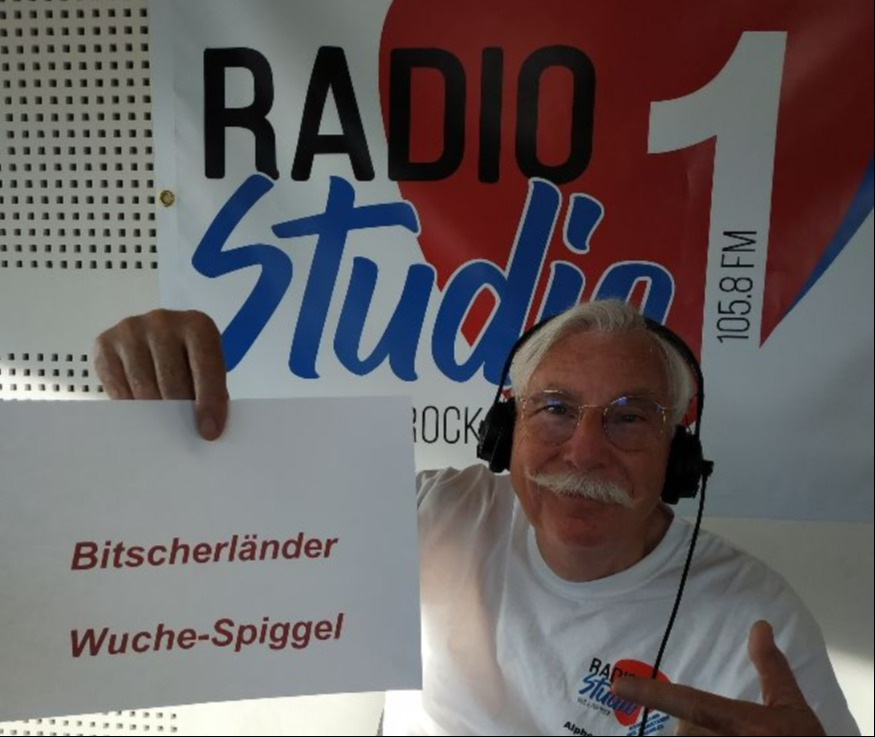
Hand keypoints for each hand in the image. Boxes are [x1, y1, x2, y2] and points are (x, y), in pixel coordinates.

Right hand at [94, 309, 228, 439]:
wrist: (156, 339)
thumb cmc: (187, 361)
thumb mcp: (206, 370)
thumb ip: (210, 393)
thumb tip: (206, 430)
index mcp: (198, 325)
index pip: (206, 365)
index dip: (209, 401)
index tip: (209, 432)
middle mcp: (164, 321)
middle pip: (171, 377)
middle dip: (177, 412)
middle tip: (179, 436)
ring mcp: (132, 329)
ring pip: (142, 384)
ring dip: (152, 412)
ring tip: (160, 428)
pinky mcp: (105, 342)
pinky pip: (116, 385)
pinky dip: (128, 405)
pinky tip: (138, 413)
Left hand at [611, 621, 824, 735]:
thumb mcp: (793, 710)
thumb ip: (771, 668)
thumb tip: (759, 625)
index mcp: (740, 724)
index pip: (690, 704)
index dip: (651, 695)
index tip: (618, 686)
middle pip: (686, 731)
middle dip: (700, 732)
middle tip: (732, 733)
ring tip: (733, 736)